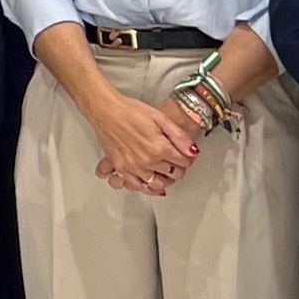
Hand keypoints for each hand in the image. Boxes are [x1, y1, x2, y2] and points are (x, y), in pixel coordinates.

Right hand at [84, 82, 203, 196]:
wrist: (106, 110)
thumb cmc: (130, 110)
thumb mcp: (160, 118)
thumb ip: (179, 136)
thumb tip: (193, 151)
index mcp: (161, 148)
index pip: (185, 162)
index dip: (188, 158)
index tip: (186, 155)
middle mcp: (148, 161)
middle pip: (173, 174)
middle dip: (179, 168)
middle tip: (177, 161)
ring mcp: (133, 167)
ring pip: (158, 184)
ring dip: (165, 180)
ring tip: (166, 172)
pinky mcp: (121, 168)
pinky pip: (137, 186)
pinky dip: (146, 188)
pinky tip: (150, 183)